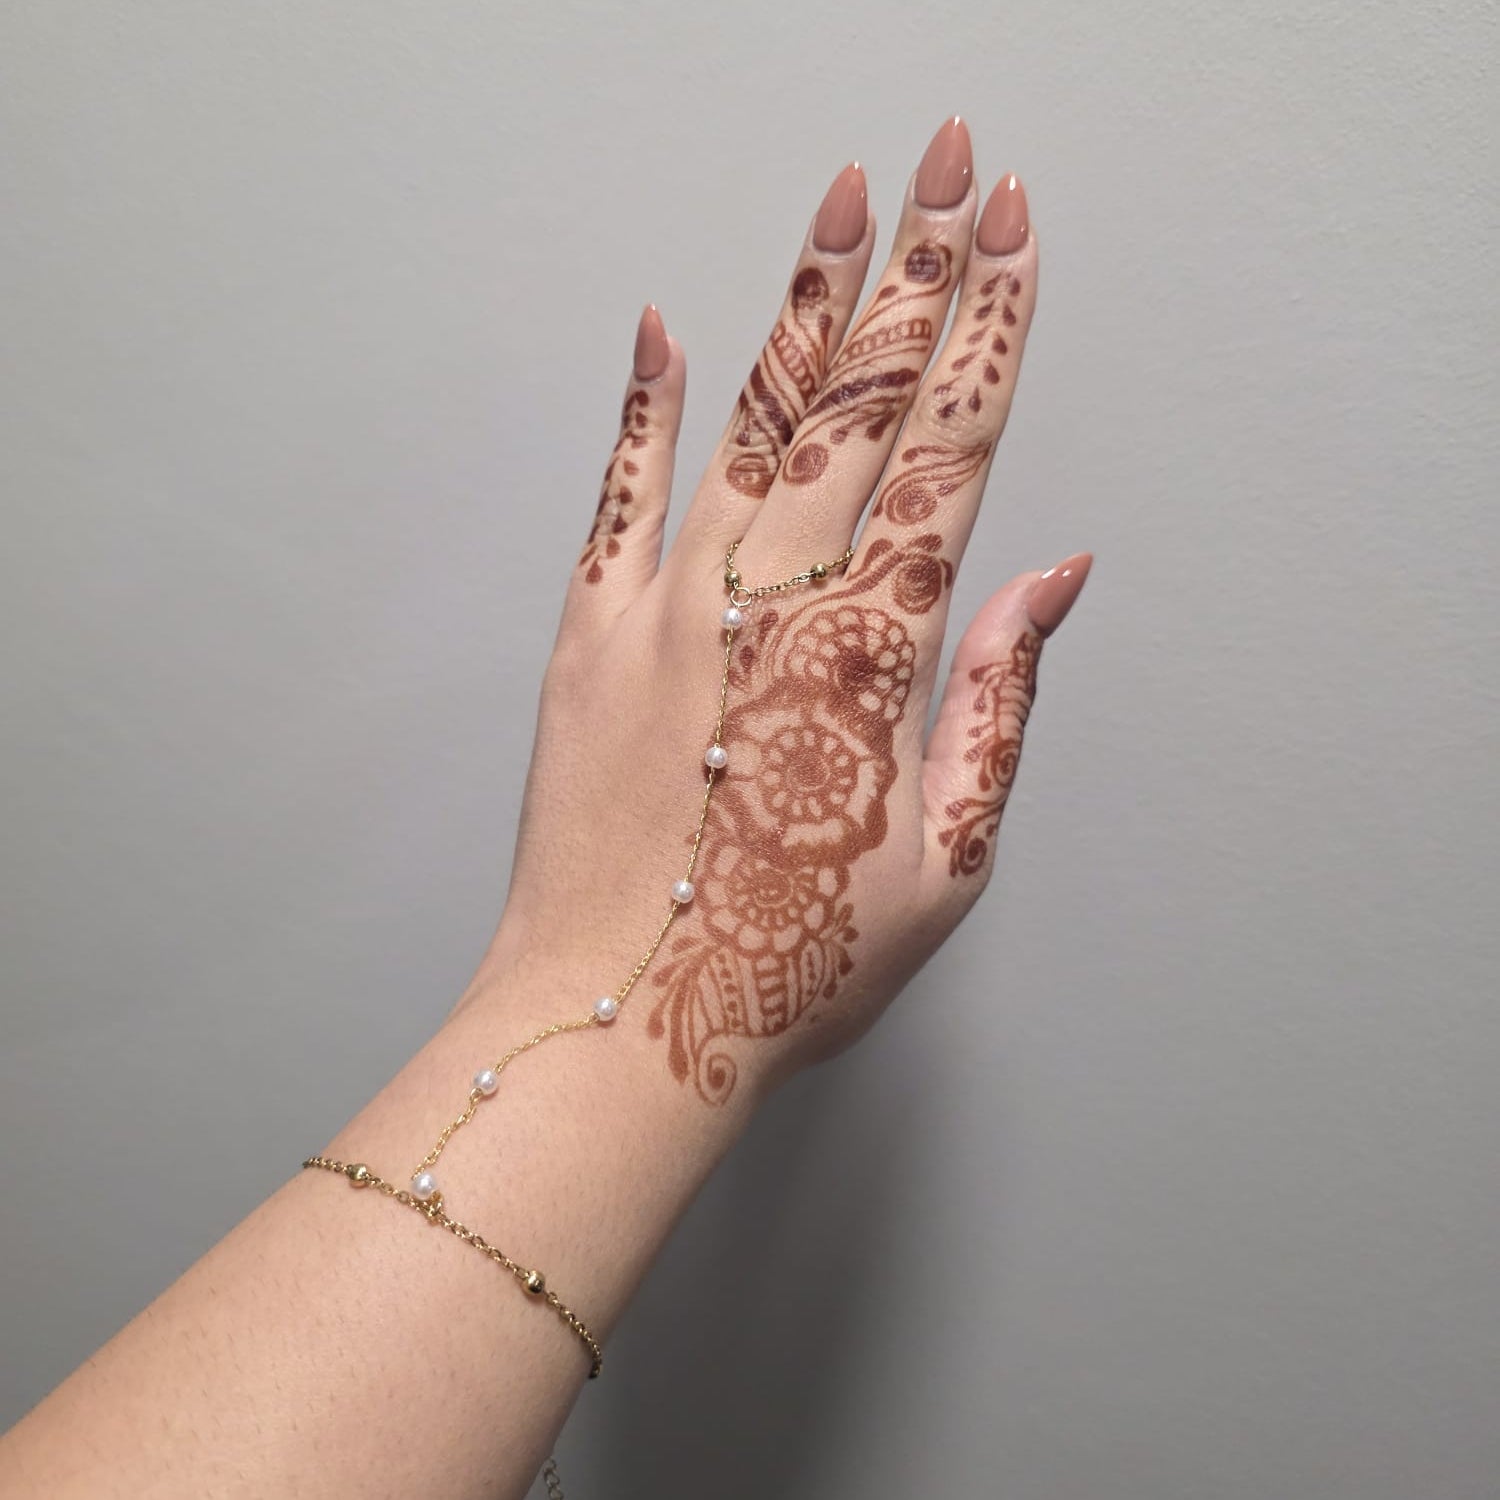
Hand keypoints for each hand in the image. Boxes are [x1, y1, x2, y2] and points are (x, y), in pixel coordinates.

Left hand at [474, 117, 1089, 1108]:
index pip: (953, 449)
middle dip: (916, 268)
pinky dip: (642, 407)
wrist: (624, 1016)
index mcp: (878, 647)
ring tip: (844, 200)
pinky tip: (662, 328)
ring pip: (754, 419)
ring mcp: (670, 603)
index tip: (1014, 232)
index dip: (990, 329)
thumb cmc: (794, 958)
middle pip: (863, 401)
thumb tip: (1054, 578)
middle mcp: (777, 597)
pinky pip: (617, 492)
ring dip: (806, 303)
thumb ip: (1005, 699)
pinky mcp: (587, 632)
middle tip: (948, 161)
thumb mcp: (949, 855)